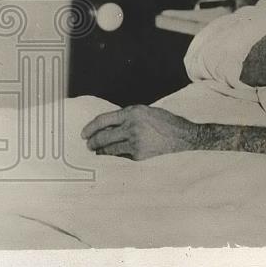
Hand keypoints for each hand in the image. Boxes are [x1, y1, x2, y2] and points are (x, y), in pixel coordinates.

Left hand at [81, 105, 197, 159]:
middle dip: (92, 142)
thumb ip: (126, 116)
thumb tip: (106, 127)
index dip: (90, 128)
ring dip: (100, 151)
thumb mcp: (145, 111)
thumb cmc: (163, 121)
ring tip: (98, 151)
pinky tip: (114, 153)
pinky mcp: (138, 155)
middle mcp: (132, 127)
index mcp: (132, 113)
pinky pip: (120, 155)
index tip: (84, 133)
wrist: (181, 135)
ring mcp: (134, 142)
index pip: (103, 120)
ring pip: (108, 149)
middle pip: (102, 137)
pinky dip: (115, 154)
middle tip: (88, 144)